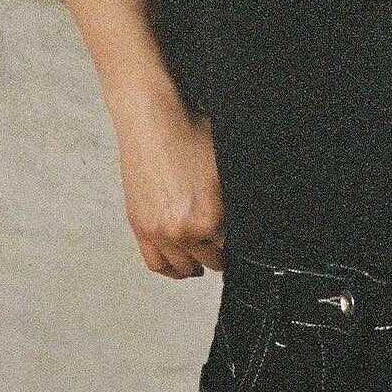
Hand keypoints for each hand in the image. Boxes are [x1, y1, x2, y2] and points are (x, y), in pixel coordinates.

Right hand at [109, 83, 224, 279]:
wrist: (153, 122)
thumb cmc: (191, 135)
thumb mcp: (228, 169)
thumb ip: (238, 201)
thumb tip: (251, 219)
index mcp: (212, 218)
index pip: (235, 248)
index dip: (242, 244)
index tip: (243, 242)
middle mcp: (185, 230)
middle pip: (212, 261)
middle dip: (221, 254)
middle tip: (225, 247)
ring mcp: (160, 232)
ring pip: (184, 267)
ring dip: (197, 264)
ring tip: (205, 257)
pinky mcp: (140, 227)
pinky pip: (156, 263)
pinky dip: (171, 268)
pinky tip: (182, 265)